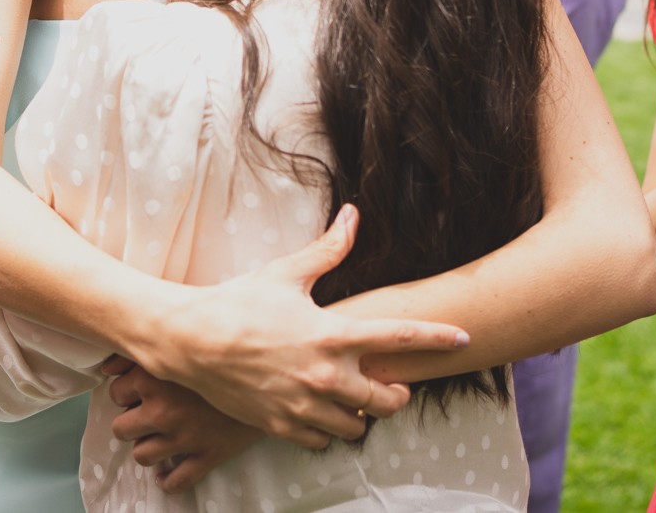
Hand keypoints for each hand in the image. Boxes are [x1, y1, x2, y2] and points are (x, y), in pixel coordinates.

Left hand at [100, 358, 259, 491]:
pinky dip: (167, 480)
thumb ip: (138, 347)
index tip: (140, 390)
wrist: (272, 369)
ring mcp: (184, 436)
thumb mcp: (179, 338)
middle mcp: (163, 409)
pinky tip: (168, 472)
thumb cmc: (224, 346)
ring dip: (147, 449)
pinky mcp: (207, 455)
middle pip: (122, 429)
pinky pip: (175, 480)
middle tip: (147, 416)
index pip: (116, 393)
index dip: (127, 392)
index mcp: (154, 376)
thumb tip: (105, 366)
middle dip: (132, 423)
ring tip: (158, 439)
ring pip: (142, 456)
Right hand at [134, 205, 469, 448]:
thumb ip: (328, 249)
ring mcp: (304, 405)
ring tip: (353, 401)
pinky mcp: (282, 425)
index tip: (464, 338)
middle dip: (397, 394)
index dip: (438, 338)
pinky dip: (327, 430)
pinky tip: (320, 413)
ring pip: (357, 427)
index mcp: (332, 334)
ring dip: (361, 415)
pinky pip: (322, 441)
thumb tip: (353, 214)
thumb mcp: (286, 273)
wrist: (191, 340)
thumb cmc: (239, 302)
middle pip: (387, 401)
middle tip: (393, 386)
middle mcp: (325, 375)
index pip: (400, 337)